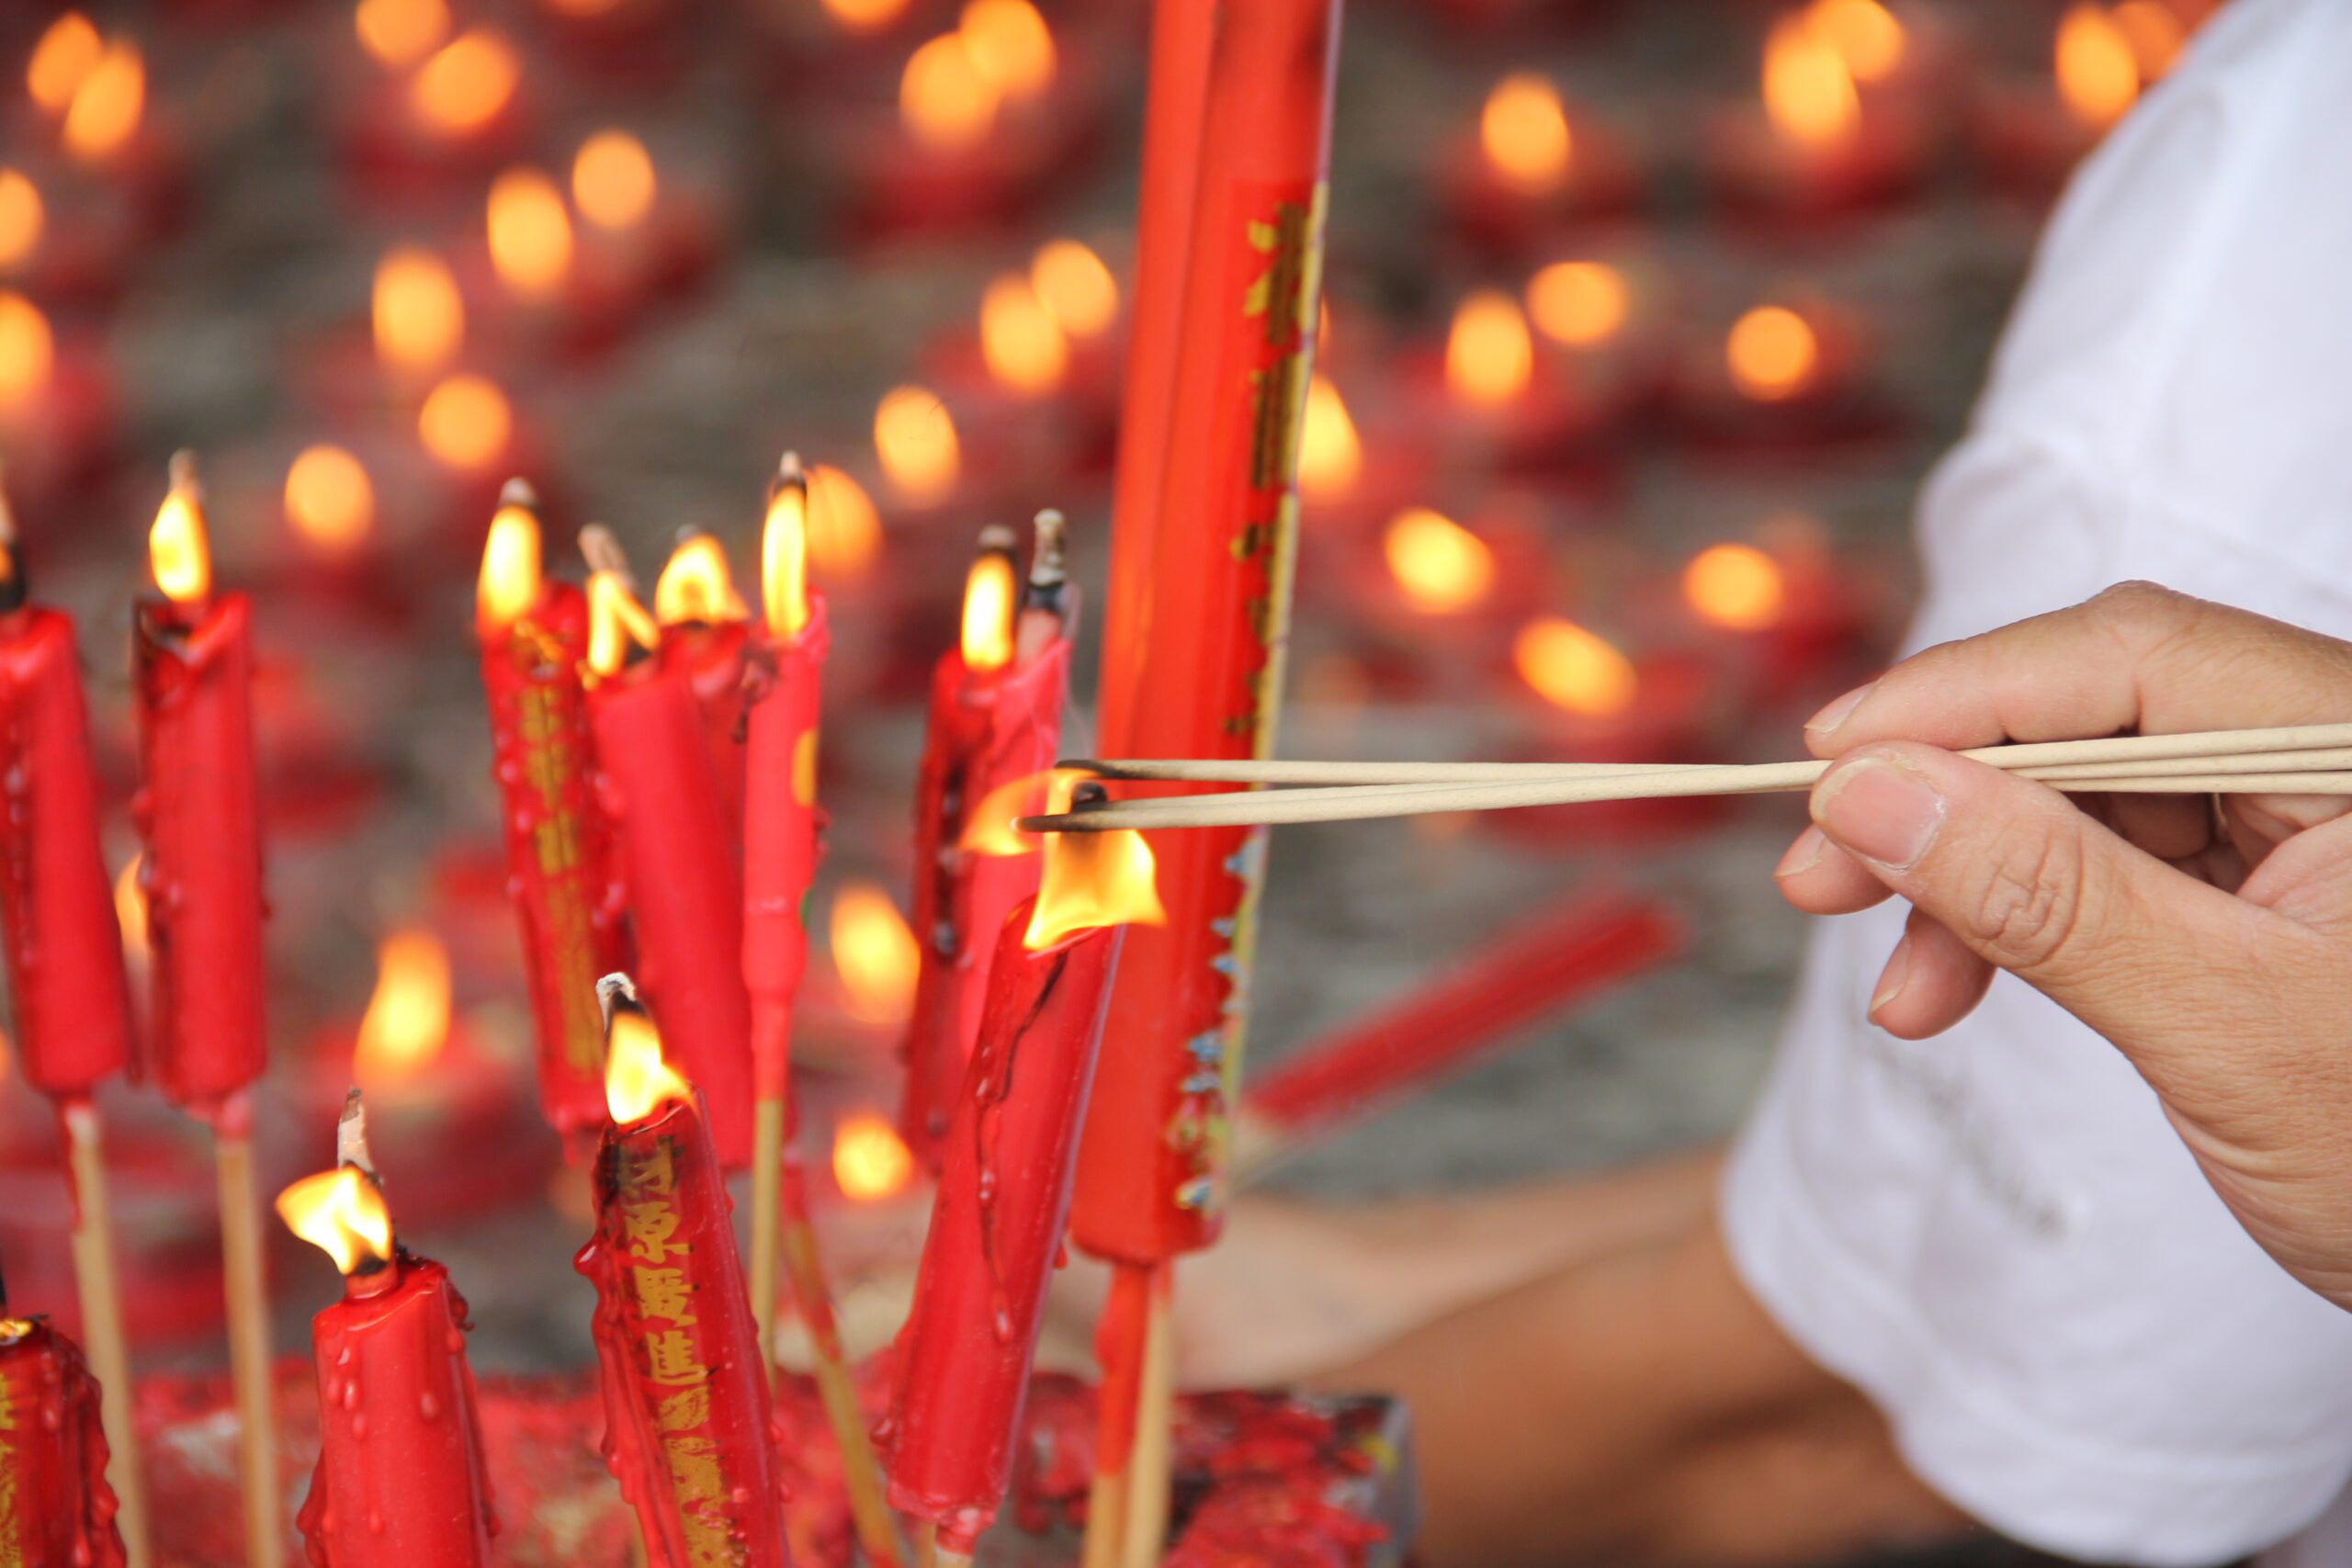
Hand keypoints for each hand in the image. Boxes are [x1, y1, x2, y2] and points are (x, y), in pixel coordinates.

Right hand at [1774, 582, 2351, 1309]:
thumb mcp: (2226, 1028)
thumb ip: (2044, 896)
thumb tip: (1870, 792)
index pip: (2137, 656)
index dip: (1962, 693)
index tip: (1828, 756)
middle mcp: (2333, 758)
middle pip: (2096, 713)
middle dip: (1946, 796)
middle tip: (1818, 869)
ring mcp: (2299, 820)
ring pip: (2082, 794)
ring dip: (1964, 878)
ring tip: (1891, 979)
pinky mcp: (2261, 884)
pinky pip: (2105, 866)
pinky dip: (2015, 923)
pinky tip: (1950, 988)